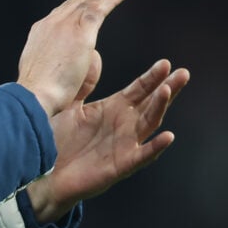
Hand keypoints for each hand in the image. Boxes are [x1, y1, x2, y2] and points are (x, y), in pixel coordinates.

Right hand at [17, 0, 134, 116]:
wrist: (33, 96)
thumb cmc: (37, 98)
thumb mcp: (45, 80)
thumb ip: (60, 71)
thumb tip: (78, 68)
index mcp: (39, 36)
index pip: (60, 17)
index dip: (75, 9)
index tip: (87, 5)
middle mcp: (50, 24)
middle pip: (75, 4)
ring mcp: (64, 24)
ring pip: (90, 1)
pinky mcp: (81, 30)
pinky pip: (101, 7)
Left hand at [27, 59, 189, 222]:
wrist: (43, 172)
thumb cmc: (55, 139)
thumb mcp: (69, 105)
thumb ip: (83, 83)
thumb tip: (92, 55)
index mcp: (113, 109)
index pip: (139, 90)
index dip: (152, 77)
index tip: (166, 63)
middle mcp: (124, 125)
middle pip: (152, 104)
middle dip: (168, 88)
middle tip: (184, 73)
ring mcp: (124, 145)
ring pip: (149, 124)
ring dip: (160, 108)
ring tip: (168, 90)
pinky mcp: (120, 166)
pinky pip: (142, 156)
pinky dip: (155, 147)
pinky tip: (168, 137)